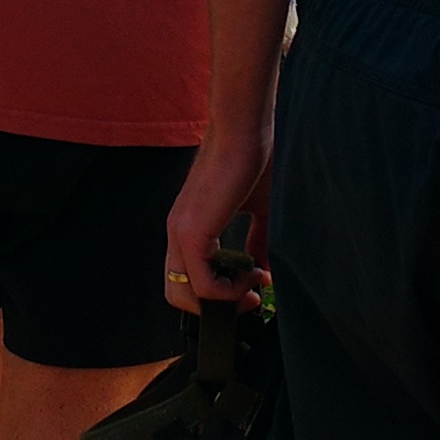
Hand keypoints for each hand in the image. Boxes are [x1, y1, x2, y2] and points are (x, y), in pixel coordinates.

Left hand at [162, 122, 270, 318]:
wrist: (245, 131)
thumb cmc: (252, 162)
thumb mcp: (256, 210)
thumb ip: (256, 241)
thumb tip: (263, 272)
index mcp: (188, 227)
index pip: (184, 279)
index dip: (215, 295)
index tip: (251, 289)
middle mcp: (177, 233)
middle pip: (176, 294)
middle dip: (215, 307)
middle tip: (249, 298)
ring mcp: (180, 233)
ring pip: (183, 293)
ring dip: (224, 301)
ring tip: (254, 283)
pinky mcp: (193, 233)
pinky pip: (203, 284)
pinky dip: (229, 291)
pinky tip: (253, 273)